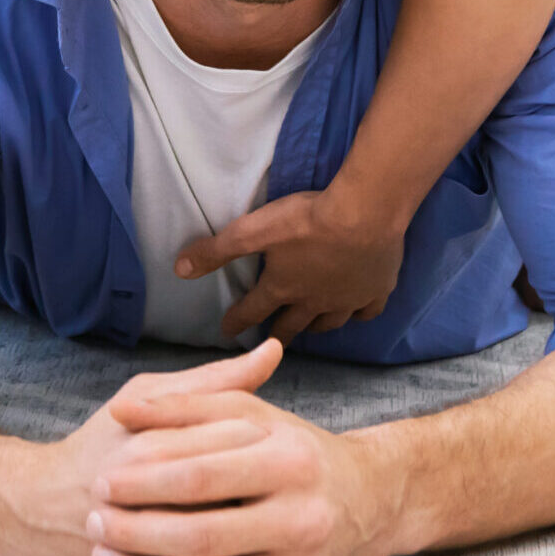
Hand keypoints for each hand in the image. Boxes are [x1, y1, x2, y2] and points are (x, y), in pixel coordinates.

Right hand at [0, 344, 284, 555]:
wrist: (38, 515)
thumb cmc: (100, 447)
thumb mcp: (146, 399)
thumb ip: (211, 382)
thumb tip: (273, 351)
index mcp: (147, 443)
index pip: (233, 439)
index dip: (265, 444)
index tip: (278, 446)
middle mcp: (140, 494)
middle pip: (232, 496)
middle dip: (261, 495)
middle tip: (277, 491)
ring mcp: (135, 544)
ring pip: (219, 548)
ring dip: (249, 537)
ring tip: (260, 524)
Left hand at [89, 340, 404, 555]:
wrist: (372, 500)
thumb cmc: (296, 448)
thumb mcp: (251, 414)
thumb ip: (188, 405)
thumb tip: (124, 411)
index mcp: (288, 461)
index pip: (202, 475)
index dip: (144, 481)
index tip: (102, 481)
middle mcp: (299, 517)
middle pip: (201, 536)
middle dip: (137, 534)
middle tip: (94, 522)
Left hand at [176, 186, 403, 342]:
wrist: (366, 214)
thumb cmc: (308, 220)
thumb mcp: (254, 230)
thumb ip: (217, 250)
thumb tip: (178, 269)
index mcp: (283, 287)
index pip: (253, 310)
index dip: (237, 321)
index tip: (227, 332)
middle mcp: (314, 301)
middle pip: (292, 325)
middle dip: (277, 334)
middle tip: (269, 341)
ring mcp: (348, 299)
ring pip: (329, 322)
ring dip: (315, 326)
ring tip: (310, 327)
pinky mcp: (376, 290)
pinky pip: (366, 312)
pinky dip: (358, 314)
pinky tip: (356, 311)